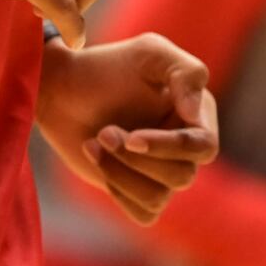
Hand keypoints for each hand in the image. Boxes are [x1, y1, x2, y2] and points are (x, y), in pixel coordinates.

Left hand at [36, 33, 218, 223]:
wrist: (62, 90)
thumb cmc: (107, 66)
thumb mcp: (148, 53)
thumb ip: (185, 72)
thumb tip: (197, 115)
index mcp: (197, 116)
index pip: (203, 146)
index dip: (169, 147)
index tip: (132, 138)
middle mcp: (184, 148)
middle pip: (181, 176)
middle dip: (136, 159)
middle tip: (102, 133)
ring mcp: (162, 172)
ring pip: (159, 196)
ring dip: (120, 173)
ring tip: (92, 143)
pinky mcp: (138, 191)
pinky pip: (144, 212)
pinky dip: (119, 192)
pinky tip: (98, 162)